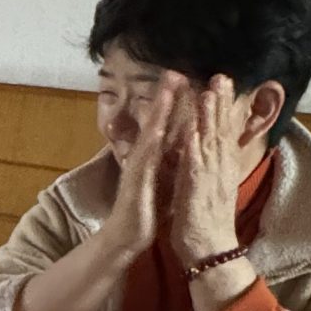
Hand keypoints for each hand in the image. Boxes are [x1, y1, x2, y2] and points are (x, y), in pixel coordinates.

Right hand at [104, 70, 188, 262]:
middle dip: (165, 98)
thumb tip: (180, 147)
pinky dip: (152, 144)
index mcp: (154, 159)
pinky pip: (145, 160)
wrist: (125, 239)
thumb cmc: (144, 211)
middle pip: (155, 123)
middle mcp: (144, 159)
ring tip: (167, 90)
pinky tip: (158, 129)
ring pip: (150, 135)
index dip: (175, 104)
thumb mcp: (162, 181)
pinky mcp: (136, 183)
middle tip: (174, 72)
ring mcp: (138, 169)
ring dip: (158, 112)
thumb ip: (168, 163)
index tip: (185, 81)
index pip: (165, 126)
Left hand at [170, 75, 253, 269]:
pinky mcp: (199, 194)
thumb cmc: (207, 221)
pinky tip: (193, 133)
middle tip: (221, 76)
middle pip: (222, 131)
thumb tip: (209, 148)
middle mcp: (220, 170)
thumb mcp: (211, 187)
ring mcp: (211, 181)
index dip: (223, 108)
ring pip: (211, 143)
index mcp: (221, 168)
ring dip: (210, 119)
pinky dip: (195, 150)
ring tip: (208, 93)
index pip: (223, 132)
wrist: (210, 251)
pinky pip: (197, 169)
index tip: (222, 84)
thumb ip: (211, 166)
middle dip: (221, 104)